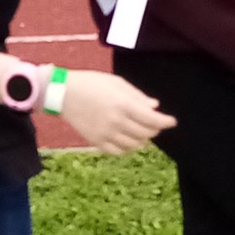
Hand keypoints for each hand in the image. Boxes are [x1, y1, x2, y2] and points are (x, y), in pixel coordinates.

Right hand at [57, 69, 175, 154]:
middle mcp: (116, 121)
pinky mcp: (96, 141)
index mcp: (123, 104)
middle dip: (154, 130)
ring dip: (141, 140)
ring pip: (133, 145)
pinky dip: (126, 148)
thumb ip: (137, 96)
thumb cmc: (91, 83)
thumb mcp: (117, 83)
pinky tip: (127, 141)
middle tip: (154, 124)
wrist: (63, 93)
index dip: (165, 122)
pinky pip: (117, 151)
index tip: (172, 121)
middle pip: (145, 134)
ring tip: (141, 133)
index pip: (152, 119)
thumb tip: (155, 107)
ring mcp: (105, 133)